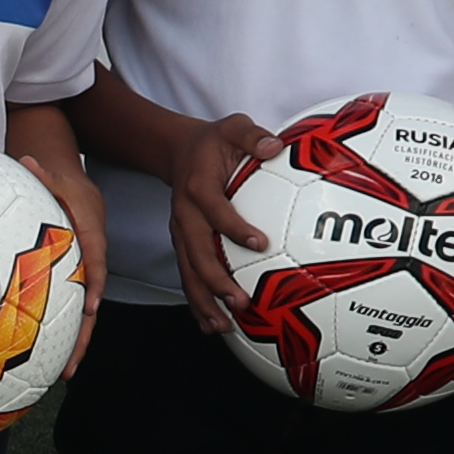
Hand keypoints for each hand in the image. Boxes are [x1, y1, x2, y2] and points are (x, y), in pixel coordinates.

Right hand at [164, 113, 278, 317]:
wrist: (177, 151)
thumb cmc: (213, 142)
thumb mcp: (233, 127)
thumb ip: (253, 136)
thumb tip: (275, 146)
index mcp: (198, 188)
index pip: (215, 210)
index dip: (234, 227)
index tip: (260, 242)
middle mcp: (185, 215)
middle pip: (196, 253)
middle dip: (216, 280)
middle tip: (240, 301)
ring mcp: (181, 233)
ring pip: (188, 272)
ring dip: (204, 300)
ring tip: (223, 326)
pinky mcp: (183, 244)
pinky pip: (187, 276)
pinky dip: (197, 302)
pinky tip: (211, 325)